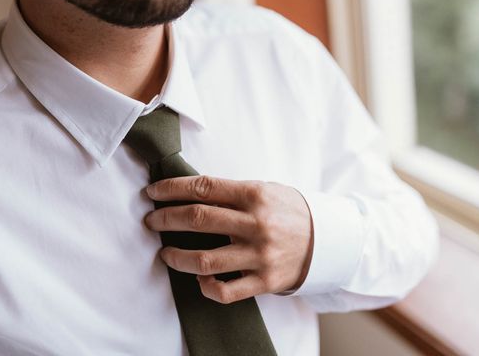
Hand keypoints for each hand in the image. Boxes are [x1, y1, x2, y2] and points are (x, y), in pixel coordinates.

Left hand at [143, 175, 313, 303]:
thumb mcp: (265, 190)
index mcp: (255, 195)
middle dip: (166, 219)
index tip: (153, 192)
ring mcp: (260, 255)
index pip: (204, 188)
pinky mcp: (264, 281)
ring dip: (176, 256)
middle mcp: (256, 224)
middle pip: (198, 219)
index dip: (172, 188)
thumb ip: (232, 192)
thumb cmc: (288, 211)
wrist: (327, 240)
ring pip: (205, 259)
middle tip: (151, 220)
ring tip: (165, 253)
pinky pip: (225, 290)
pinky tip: (199, 278)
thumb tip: (189, 193)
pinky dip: (206, 286)